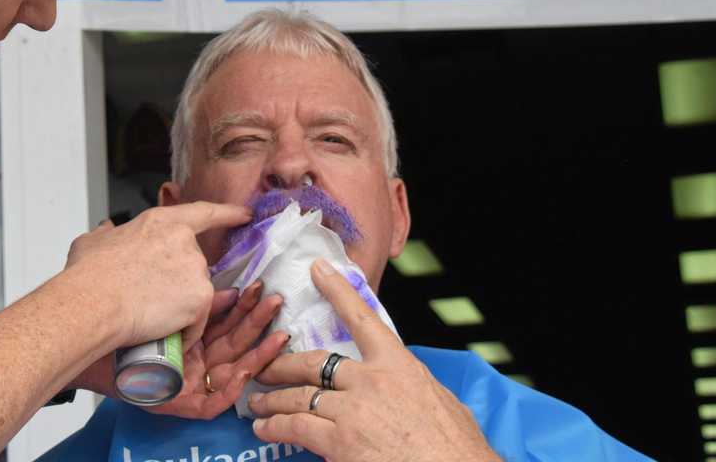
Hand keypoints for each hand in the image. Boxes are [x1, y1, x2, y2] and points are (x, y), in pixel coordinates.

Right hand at [64, 202, 251, 351]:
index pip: (203, 212)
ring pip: (195, 294)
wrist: (93, 303)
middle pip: (194, 264)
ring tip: (147, 315)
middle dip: (178, 282)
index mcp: (161, 222)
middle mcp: (184, 242)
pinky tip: (161, 332)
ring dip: (178, 307)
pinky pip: (196, 321)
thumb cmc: (88, 276)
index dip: (227, 213)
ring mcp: (195, 271)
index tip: (244, 214)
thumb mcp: (92, 242)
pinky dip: (182, 331)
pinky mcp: (200, 299)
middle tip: (151, 296)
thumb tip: (107, 230)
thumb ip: (106, 233)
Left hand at [147, 280, 288, 419]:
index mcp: (197, 342)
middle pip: (236, 343)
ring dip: (259, 355)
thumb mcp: (173, 316)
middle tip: (277, 302)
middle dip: (259, 323)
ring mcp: (195, 386)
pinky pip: (213, 403)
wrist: (100, 355)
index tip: (260, 289)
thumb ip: (202, 307)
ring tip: (279, 337)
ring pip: (235, 372)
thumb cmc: (133, 335)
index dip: (246, 308)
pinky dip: (230, 390)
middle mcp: (200, 363)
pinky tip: (244, 373)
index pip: (228, 324)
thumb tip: (232, 290)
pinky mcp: (186, 406)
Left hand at [247, 260, 499, 461]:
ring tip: (256, 403)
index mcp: (400, 365)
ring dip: (272, 400)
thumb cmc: (459, 449)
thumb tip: (407, 385)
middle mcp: (371, 381)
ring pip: (298, 396)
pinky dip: (275, 427)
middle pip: (313, 363)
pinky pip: (296, 427)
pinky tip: (265, 428)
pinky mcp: (340, 441)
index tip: (318, 270)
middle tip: (263, 366)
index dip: (337, 292)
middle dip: (283, 364)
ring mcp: (352, 410)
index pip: (363, 319)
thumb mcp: (444, 403)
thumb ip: (415, 387)